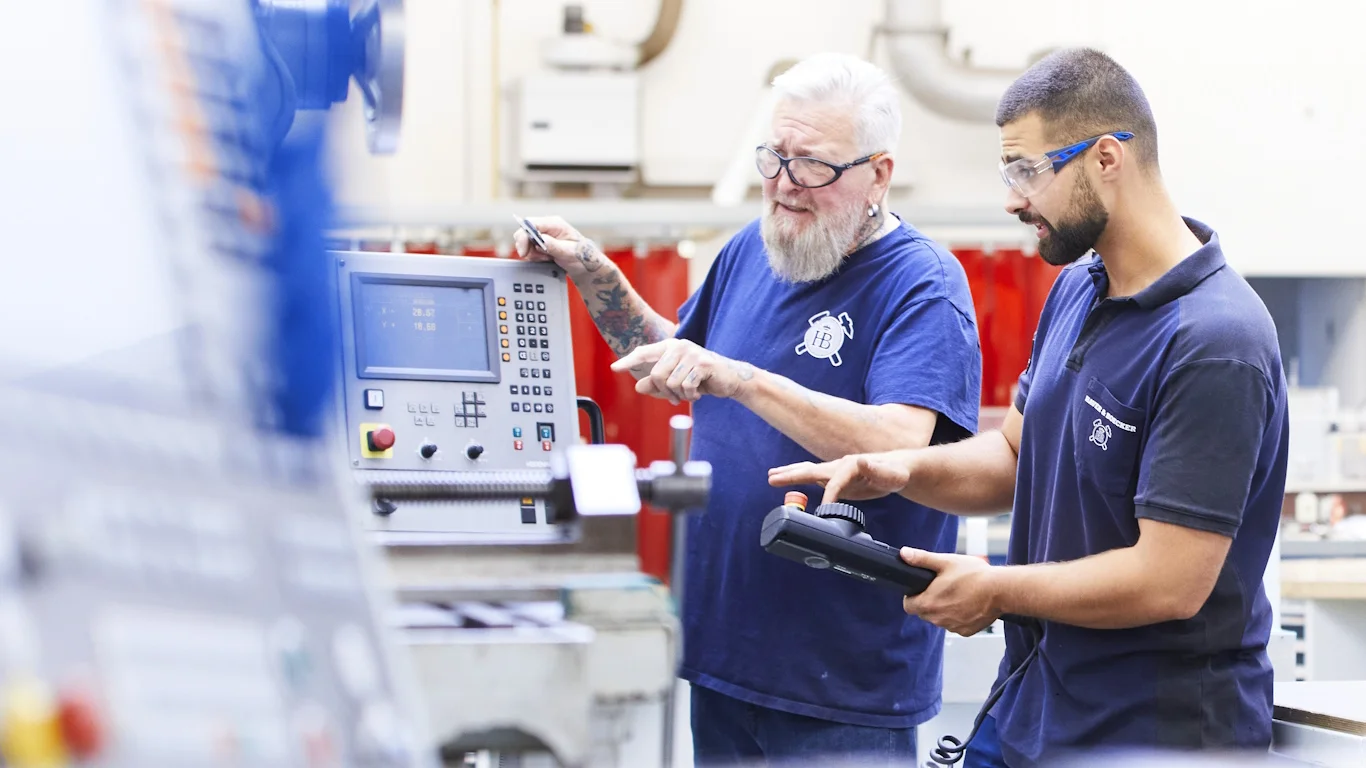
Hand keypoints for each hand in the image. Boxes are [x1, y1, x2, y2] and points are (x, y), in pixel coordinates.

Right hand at [512, 216, 608, 280]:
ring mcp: (543, 235)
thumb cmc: (582, 255)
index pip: (531, 223)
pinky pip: (529, 249)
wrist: (585, 264)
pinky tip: (546, 259)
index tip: (524, 252)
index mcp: (555, 223)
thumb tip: (541, 239)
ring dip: (532, 254)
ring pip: (525, 242)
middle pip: (524, 232)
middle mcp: (547, 227)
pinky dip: (535, 257)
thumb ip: (554, 246)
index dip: (523, 236)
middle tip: (538, 257)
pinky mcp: (541, 243)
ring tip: (547, 258)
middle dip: (527, 247)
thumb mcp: (570, 252)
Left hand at [609, 339, 754, 404]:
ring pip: (671, 383)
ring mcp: (692, 353)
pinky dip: (691, 395)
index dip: (629, 361)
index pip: (644, 353)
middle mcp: (679, 346)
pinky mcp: (703, 364)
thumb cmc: (700, 379)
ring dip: (680, 395)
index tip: (614, 368)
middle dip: (664, 391)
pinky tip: (699, 393)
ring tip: (690, 393)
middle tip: (675, 398)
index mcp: (670, 347)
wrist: (730, 380)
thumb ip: (656, 384)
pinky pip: (686, 386)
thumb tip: (639, 387)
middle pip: (657, 374)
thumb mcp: (675, 383)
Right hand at [767, 452, 911, 504]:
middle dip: (791, 474)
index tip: (825, 511)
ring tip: (772, 476)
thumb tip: (861, 460)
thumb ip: (876, 469)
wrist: (899, 470)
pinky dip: (801, 478)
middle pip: (811, 470)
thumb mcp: (891, 474)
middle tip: (771, 478)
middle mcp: (840, 466)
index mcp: (851, 465)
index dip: (829, 496)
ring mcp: (837, 472)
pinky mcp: (837, 478)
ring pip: (809, 472)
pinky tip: (790, 479)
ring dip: (790, 474)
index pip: (834, 482)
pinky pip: (815, 479)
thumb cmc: (896, 473)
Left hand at [900, 548, 1000, 636]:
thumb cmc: (974, 576)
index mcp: (928, 603)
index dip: (912, 596)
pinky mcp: (966, 631)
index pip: (908, 605)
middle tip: (943, 587)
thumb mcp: (945, 562)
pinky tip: (968, 603)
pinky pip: (956, 625)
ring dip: (944, 609)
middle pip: (924, 612)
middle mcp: (938, 619)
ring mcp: (952, 627)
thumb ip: (922, 559)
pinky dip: (959, 616)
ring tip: (958, 593)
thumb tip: (904, 554)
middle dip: (929, 601)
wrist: (1000, 590)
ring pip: (940, 618)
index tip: (921, 589)